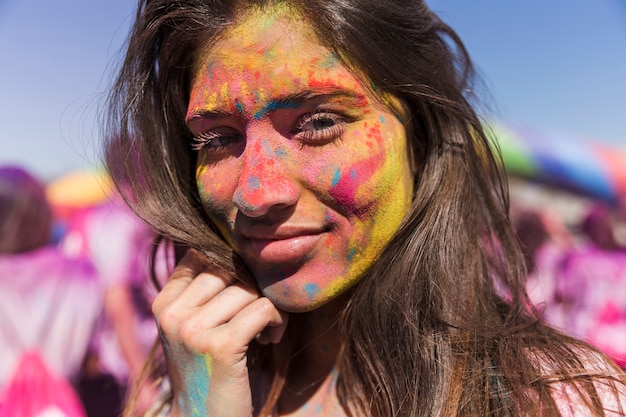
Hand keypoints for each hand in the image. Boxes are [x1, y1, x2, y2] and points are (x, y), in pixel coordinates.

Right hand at [152, 249, 287, 416]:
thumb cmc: (211, 367)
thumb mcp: (196, 325)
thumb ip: (205, 288)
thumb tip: (234, 241)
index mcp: (164, 303)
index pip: (202, 255)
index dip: (231, 266)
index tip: (243, 291)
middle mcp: (172, 314)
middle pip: (228, 268)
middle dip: (251, 287)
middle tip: (257, 313)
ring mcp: (193, 330)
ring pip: (248, 289)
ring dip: (266, 308)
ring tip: (263, 330)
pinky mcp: (221, 346)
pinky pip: (263, 309)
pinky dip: (276, 322)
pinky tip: (270, 339)